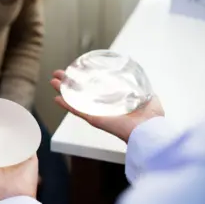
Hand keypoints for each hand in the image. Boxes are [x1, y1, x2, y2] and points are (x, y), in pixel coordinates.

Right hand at [50, 70, 164, 141]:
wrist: (150, 131)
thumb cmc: (151, 120)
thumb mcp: (148, 98)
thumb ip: (144, 91)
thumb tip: (143, 84)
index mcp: (113, 104)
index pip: (95, 91)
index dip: (85, 81)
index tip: (78, 72)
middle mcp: (103, 109)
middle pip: (80, 93)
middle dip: (69, 83)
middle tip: (59, 74)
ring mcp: (97, 114)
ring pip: (75, 100)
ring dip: (63, 90)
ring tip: (53, 81)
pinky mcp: (95, 119)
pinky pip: (78, 111)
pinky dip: (67, 105)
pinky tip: (57, 98)